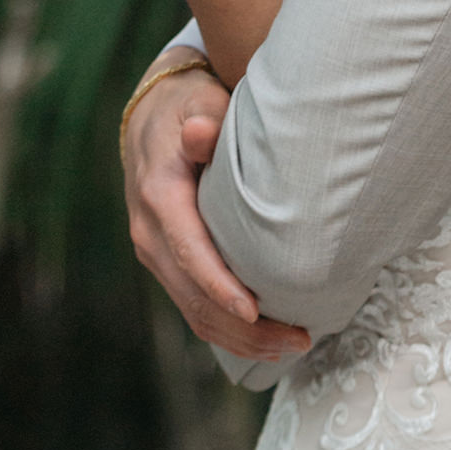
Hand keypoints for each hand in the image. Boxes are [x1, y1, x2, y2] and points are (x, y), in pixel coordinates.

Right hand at [120, 69, 310, 361]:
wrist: (155, 117)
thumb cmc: (190, 108)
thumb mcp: (198, 104)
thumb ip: (204, 122)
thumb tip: (200, 133)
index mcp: (159, 196)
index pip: (190, 251)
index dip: (221, 287)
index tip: (256, 312)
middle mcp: (150, 232)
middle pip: (195, 297)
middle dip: (246, 327)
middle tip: (300, 338)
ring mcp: (155, 253)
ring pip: (194, 313)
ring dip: (242, 338)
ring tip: (293, 344)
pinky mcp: (166, 264)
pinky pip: (193, 308)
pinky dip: (228, 330)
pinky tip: (267, 338)